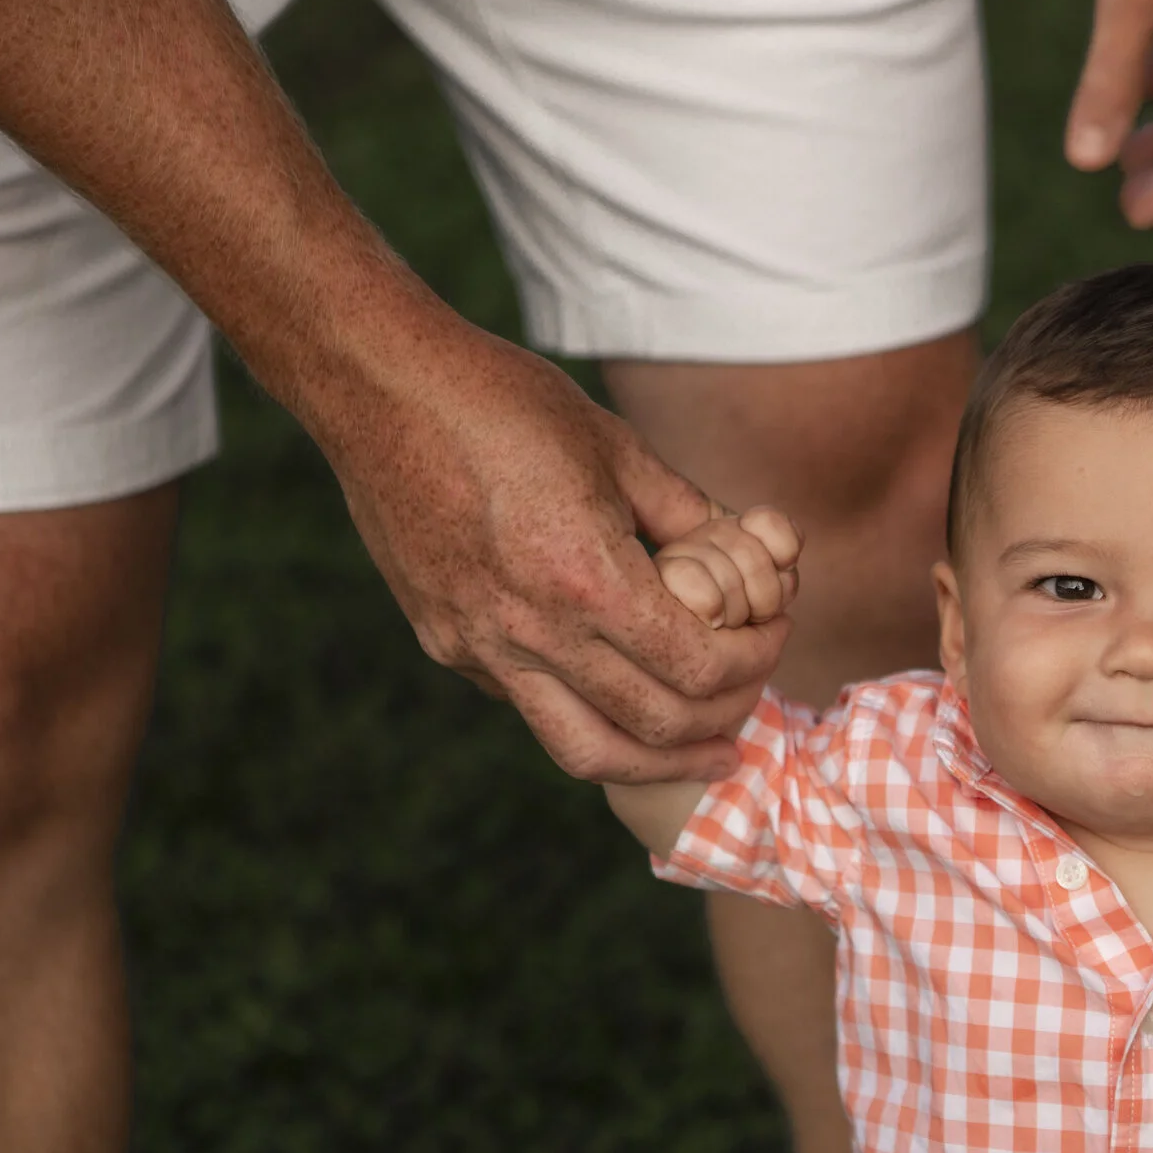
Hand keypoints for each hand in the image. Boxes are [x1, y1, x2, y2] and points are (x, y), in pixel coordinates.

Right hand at [318, 319, 788, 783]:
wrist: (378, 389)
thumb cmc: (505, 403)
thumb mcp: (619, 448)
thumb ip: (688, 517)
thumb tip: (750, 557)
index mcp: (585, 577)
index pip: (699, 668)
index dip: (756, 660)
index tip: (773, 632)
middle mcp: (529, 630)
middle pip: (655, 727)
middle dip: (724, 717)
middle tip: (753, 696)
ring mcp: (479, 648)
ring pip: (585, 751)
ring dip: (660, 763)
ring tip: (708, 754)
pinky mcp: (447, 646)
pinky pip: (532, 707)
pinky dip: (591, 714)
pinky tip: (622, 692)